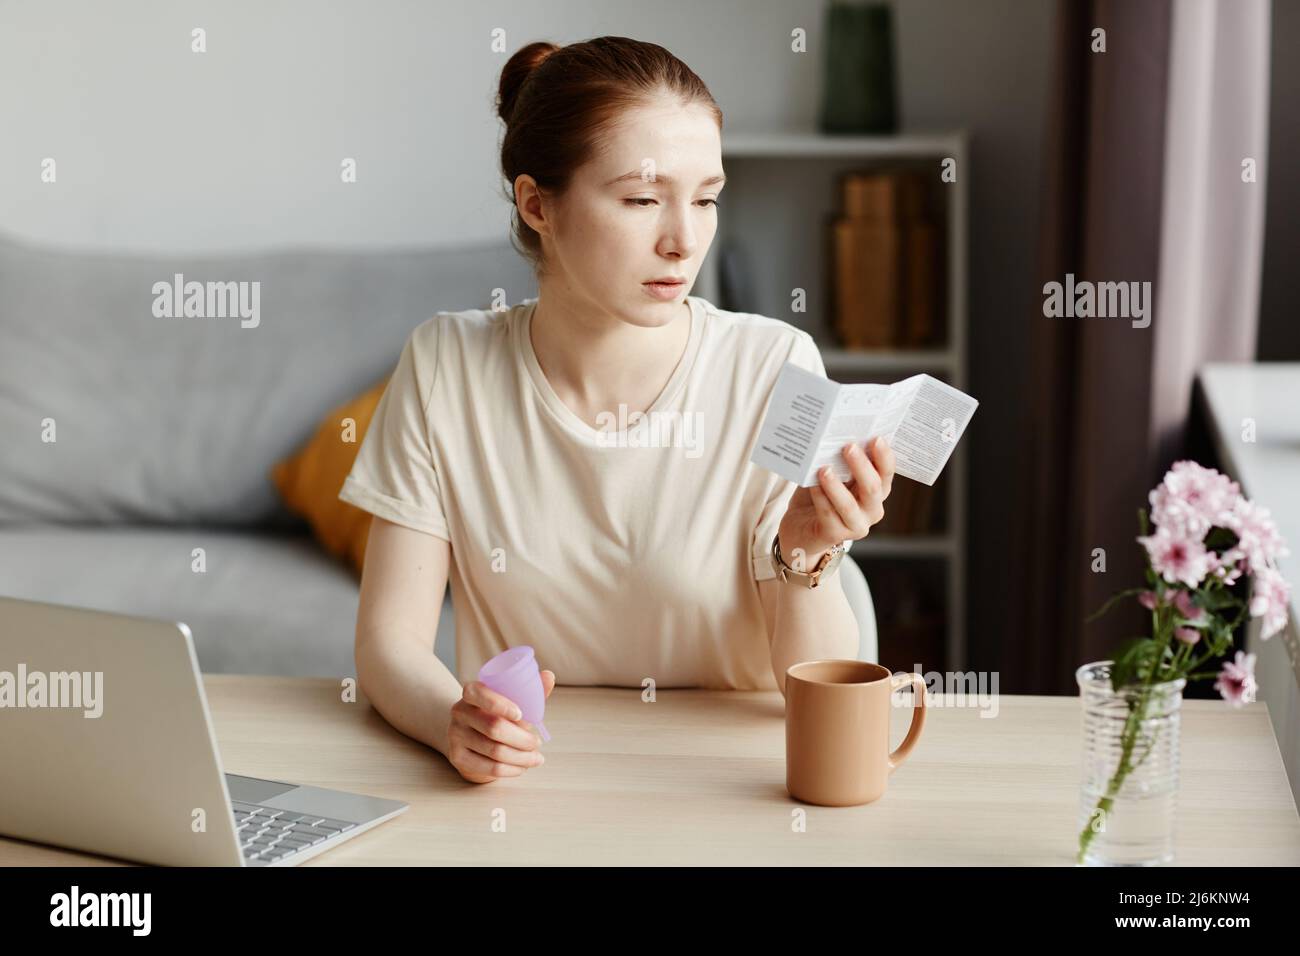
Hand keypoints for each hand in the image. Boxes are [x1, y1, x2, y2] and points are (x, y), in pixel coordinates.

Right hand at [447, 669, 555, 783]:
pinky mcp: (457, 757)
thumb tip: (549, 676)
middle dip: (522, 739)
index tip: (521, 714)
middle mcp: (459, 712)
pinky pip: (490, 768)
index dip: (500, 704)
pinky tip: (522, 767)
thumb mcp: (509, 701)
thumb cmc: (495, 715)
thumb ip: (529, 691)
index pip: (478, 693)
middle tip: (537, 743)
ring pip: (495, 751)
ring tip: (536, 757)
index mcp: (471, 692)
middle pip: (494, 727)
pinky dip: (511, 769)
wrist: (468, 736)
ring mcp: (456, 735)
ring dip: (522, 757)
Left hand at [777, 437, 894, 563]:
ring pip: (849, 505)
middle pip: (872, 488)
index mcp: (876, 490)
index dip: (884, 456)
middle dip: (861, 466)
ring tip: (825, 469)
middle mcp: (871, 509)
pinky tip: (812, 485)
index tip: (876, 438)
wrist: (800, 528)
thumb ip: (840, 460)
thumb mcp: (834, 475)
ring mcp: (855, 525)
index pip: (886, 473)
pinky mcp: (834, 534)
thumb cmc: (819, 495)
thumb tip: (837, 436)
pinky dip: (820, 498)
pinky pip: (828, 514)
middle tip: (848, 447)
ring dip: (837, 485)